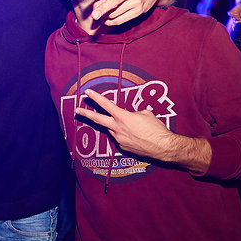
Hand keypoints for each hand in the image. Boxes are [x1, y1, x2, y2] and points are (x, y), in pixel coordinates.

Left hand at [75, 89, 209, 173]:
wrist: (163, 147)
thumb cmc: (156, 129)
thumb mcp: (145, 114)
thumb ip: (132, 114)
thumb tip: (129, 117)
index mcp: (123, 117)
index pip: (106, 104)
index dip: (96, 97)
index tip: (87, 92)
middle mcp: (117, 128)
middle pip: (98, 119)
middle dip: (86, 114)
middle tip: (77, 110)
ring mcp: (119, 139)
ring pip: (112, 129)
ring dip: (117, 126)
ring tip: (134, 128)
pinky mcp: (123, 148)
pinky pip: (120, 139)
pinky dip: (125, 136)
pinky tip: (137, 137)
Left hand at [82, 0, 168, 24]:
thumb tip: (95, 2)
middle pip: (113, 2)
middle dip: (102, 10)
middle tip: (93, 16)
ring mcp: (135, 2)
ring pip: (116, 13)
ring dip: (105, 16)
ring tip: (98, 16)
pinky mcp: (139, 11)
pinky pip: (121, 20)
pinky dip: (111, 21)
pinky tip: (106, 20)